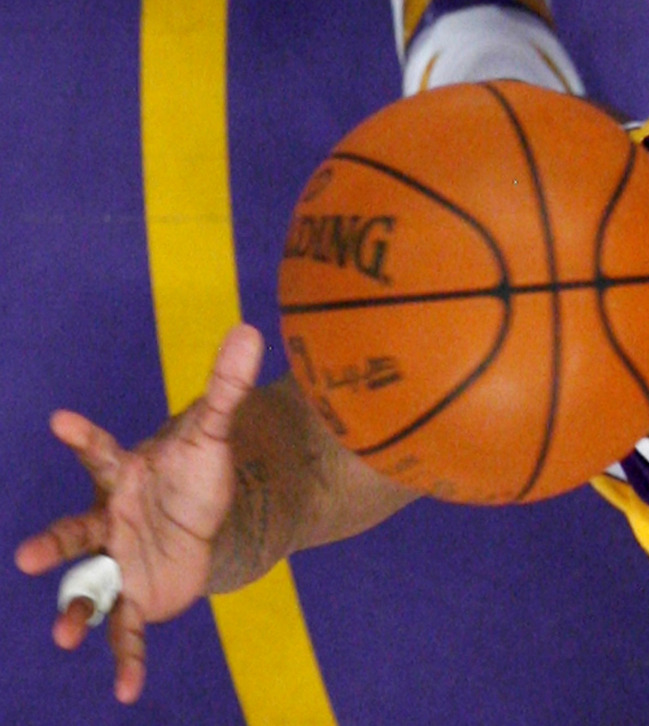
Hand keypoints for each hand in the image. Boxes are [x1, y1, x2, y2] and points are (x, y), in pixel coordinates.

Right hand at [14, 324, 263, 703]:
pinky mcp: (137, 595)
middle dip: (53, 543)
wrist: (201, 521)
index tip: (60, 420)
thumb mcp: (213, 432)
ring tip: (66, 635)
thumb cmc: (194, 474)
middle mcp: (109, 521)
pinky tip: (124, 689)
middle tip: (27, 557)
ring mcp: (117, 561)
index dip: (81, 437)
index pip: (99, 453)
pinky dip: (126, 657)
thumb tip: (251, 329)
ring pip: (89, 588)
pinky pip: (127, 629)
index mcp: (122, 476)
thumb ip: (227, 386)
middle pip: (75, 532)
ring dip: (76, 612)